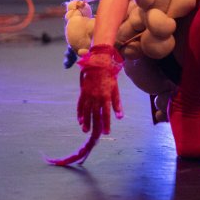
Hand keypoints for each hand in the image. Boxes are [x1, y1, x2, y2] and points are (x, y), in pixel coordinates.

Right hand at [48, 45, 123, 166]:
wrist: (98, 63)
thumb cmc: (110, 77)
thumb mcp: (116, 90)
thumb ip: (117, 104)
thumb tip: (120, 117)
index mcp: (105, 96)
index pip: (105, 113)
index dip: (105, 124)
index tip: (106, 133)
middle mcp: (95, 97)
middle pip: (95, 114)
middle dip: (95, 126)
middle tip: (95, 136)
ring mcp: (88, 95)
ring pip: (86, 111)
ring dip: (86, 122)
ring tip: (86, 131)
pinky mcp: (83, 92)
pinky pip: (80, 105)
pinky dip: (80, 113)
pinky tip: (80, 121)